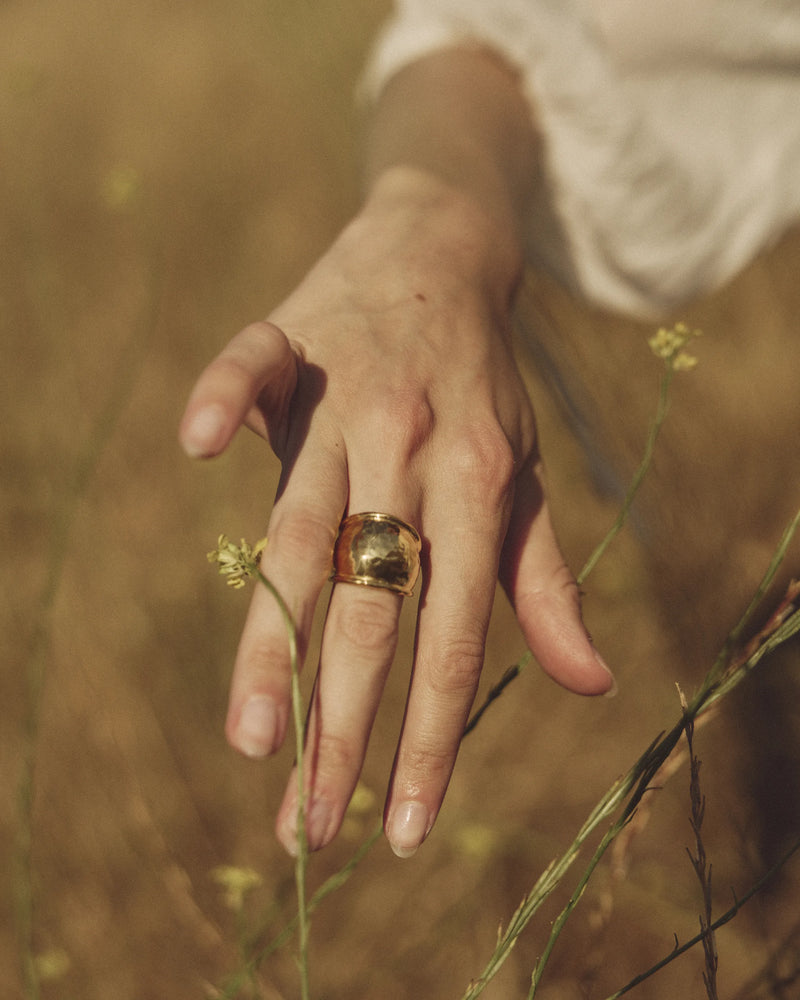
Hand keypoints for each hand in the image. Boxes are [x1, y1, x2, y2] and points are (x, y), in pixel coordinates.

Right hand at [179, 169, 614, 857]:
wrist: (445, 254)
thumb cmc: (483, 387)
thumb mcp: (525, 478)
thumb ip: (544, 581)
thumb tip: (592, 683)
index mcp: (478, 484)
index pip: (455, 634)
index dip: (431, 737)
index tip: (400, 830)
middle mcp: (413, 448)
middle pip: (372, 606)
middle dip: (343, 725)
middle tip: (307, 830)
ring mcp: (347, 394)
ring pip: (300, 525)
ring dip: (273, 633)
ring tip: (249, 738)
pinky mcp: (292, 342)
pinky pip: (249, 366)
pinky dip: (223, 397)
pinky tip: (198, 446)